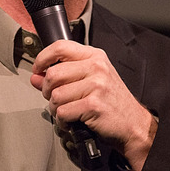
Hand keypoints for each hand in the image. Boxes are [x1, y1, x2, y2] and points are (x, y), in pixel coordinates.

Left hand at [30, 40, 156, 170]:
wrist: (134, 123)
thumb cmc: (112, 101)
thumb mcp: (91, 80)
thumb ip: (63, 76)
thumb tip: (36, 77)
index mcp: (95, 56)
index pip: (60, 47)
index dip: (42, 58)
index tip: (37, 69)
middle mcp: (96, 67)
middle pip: (53, 73)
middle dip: (46, 90)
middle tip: (53, 97)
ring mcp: (96, 86)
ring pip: (56, 95)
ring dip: (55, 108)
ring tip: (65, 110)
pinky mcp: (93, 105)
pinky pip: (63, 112)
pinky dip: (62, 120)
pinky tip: (71, 120)